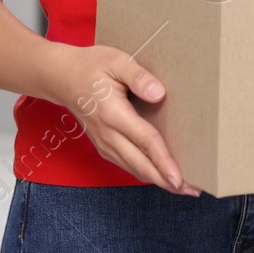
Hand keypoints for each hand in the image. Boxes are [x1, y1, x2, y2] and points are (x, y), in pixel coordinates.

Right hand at [42, 44, 199, 195]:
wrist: (61, 77)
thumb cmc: (91, 66)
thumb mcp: (116, 61)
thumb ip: (138, 77)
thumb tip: (159, 94)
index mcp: (113, 114)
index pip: (145, 141)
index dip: (164, 161)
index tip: (180, 178)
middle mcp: (108, 134)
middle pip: (140, 164)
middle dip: (166, 180)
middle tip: (192, 191)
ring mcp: (104, 143)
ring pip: (134, 168)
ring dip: (158, 180)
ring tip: (182, 187)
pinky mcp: (104, 145)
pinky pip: (127, 164)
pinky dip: (145, 173)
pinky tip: (160, 176)